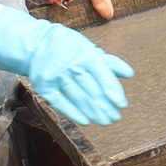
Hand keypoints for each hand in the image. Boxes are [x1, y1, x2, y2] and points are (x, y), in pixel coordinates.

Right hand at [0, 3, 133, 125]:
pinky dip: (74, 113)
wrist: (36, 44)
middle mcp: (71, 64)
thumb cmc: (69, 48)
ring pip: (78, 98)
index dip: (114, 91)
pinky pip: (61, 102)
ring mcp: (56, 75)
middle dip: (106, 106)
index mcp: (85, 53)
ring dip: (93, 112)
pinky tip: (85, 121)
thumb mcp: (89, 49)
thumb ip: (109, 62)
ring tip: (105, 121)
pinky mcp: (44, 85)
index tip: (122, 105)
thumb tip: (130, 74)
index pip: (103, 75)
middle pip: (92, 90)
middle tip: (116, 117)